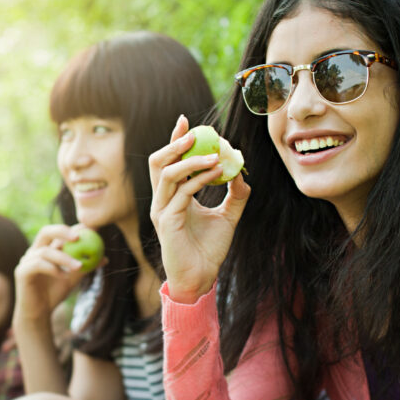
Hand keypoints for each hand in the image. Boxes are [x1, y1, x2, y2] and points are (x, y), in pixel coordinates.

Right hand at [13, 224, 90, 323]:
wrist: (39, 313)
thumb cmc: (55, 293)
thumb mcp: (74, 278)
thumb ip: (86, 267)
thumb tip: (105, 258)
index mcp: (46, 248)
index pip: (60, 233)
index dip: (74, 228)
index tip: (91, 228)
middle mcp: (35, 251)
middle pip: (46, 231)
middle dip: (63, 231)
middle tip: (79, 237)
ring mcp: (26, 260)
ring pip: (45, 251)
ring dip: (64, 258)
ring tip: (79, 266)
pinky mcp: (21, 272)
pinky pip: (38, 265)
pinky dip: (53, 269)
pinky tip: (64, 276)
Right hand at [149, 116, 249, 303]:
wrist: (202, 278)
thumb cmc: (209, 250)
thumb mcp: (227, 217)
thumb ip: (235, 195)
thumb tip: (242, 172)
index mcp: (171, 197)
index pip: (168, 162)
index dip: (174, 140)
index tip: (187, 121)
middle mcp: (162, 201)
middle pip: (157, 162)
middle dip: (174, 143)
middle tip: (195, 131)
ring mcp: (162, 211)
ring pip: (168, 173)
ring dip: (191, 159)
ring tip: (215, 154)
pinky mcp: (167, 222)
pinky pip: (182, 192)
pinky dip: (200, 178)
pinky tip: (217, 171)